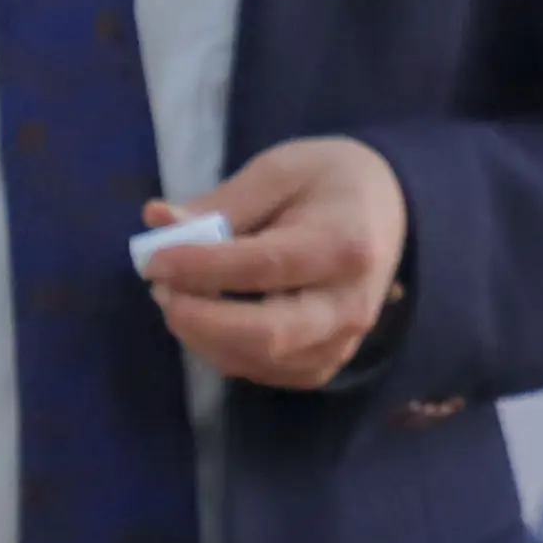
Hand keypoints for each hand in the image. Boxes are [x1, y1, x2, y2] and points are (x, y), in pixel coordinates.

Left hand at [139, 136, 408, 389]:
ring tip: (178, 297)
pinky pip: (265, 371)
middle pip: (268, 334)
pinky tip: (206, 320)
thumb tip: (157, 220)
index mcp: (343, 244)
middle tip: (162, 291)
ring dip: (204, 337)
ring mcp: (342, 342)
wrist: (388, 208)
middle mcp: (349, 304)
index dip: (203, 268)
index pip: (266, 267)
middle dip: (201, 319)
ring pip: (261, 360)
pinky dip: (224, 351)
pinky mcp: (327, 362)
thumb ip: (222, 203)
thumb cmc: (329, 181)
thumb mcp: (279, 170)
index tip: (154, 260)